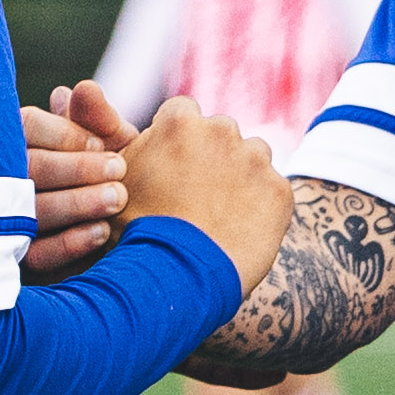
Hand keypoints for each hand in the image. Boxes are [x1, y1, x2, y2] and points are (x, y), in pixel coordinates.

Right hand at [22, 88, 126, 281]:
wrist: (121, 238)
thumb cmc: (107, 178)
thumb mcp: (108, 145)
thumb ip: (97, 118)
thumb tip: (80, 90)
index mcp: (20, 138)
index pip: (29, 126)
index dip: (66, 135)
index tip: (102, 144)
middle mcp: (4, 176)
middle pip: (29, 167)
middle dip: (78, 169)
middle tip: (120, 170)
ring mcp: (4, 219)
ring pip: (31, 210)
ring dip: (77, 203)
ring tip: (117, 199)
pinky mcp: (18, 259)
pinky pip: (35, 254)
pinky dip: (69, 243)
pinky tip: (100, 233)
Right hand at [121, 93, 291, 305]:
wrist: (176, 280)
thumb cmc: (135, 234)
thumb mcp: (114, 183)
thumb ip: (132, 149)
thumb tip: (135, 130)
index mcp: (179, 121)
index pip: (182, 114)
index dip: (177, 141)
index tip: (172, 168)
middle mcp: (222, 130)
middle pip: (220, 134)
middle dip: (212, 157)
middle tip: (196, 197)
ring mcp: (256, 160)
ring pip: (253, 159)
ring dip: (241, 179)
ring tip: (219, 217)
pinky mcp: (280, 191)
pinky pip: (273, 192)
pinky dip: (261, 209)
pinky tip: (239, 232)